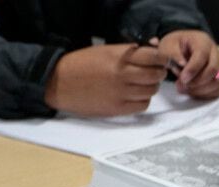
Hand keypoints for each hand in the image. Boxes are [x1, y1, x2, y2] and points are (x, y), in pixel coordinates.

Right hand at [44, 44, 166, 115]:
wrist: (57, 82)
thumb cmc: (81, 64)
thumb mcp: (104, 50)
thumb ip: (129, 50)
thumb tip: (155, 47)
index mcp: (118, 56)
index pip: (153, 56)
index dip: (161, 59)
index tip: (161, 60)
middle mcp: (122, 73)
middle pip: (155, 75)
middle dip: (159, 73)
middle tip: (155, 73)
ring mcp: (120, 92)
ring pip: (151, 91)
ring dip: (151, 87)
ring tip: (142, 84)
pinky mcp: (117, 108)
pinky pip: (142, 105)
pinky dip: (143, 100)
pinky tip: (135, 96)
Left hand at [158, 30, 218, 99]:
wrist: (182, 48)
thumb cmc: (176, 45)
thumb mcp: (168, 45)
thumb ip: (172, 53)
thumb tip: (182, 64)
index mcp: (202, 41)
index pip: (202, 55)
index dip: (193, 69)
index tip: (182, 78)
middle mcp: (214, 53)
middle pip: (213, 70)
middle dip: (197, 81)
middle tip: (181, 85)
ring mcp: (218, 66)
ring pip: (216, 82)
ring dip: (199, 89)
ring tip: (183, 88)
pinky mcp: (217, 77)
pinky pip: (216, 90)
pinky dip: (204, 94)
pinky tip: (191, 91)